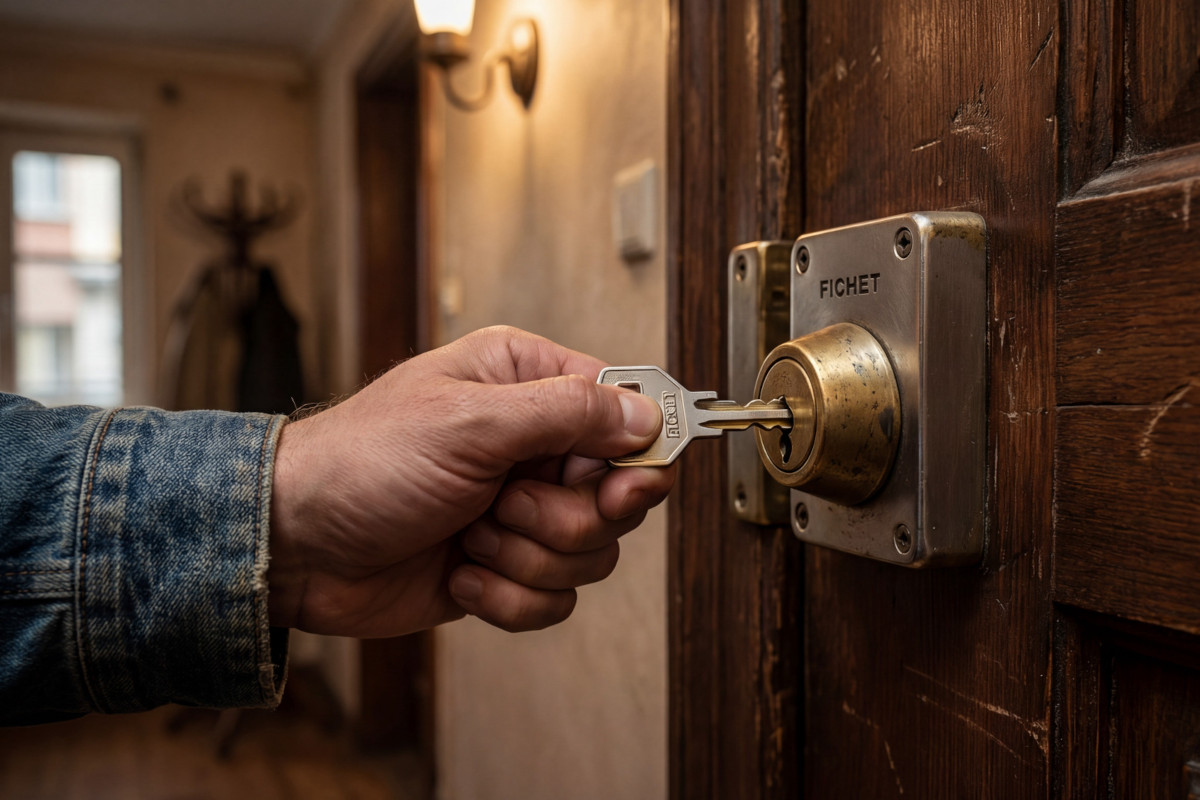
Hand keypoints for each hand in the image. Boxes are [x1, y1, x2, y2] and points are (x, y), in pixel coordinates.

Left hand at [267, 326, 675, 636]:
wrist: (296, 545)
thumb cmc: (361, 463)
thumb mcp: (468, 422)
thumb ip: (566, 412)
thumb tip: (644, 416)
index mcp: (527, 386)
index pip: (624, 412)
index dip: (634, 453)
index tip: (623, 482)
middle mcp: (533, 447)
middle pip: (619, 494)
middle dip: (563, 516)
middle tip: (508, 505)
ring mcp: (521, 510)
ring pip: (593, 552)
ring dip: (528, 557)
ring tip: (471, 534)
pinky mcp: (508, 567)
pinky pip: (558, 599)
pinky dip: (510, 598)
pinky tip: (463, 573)